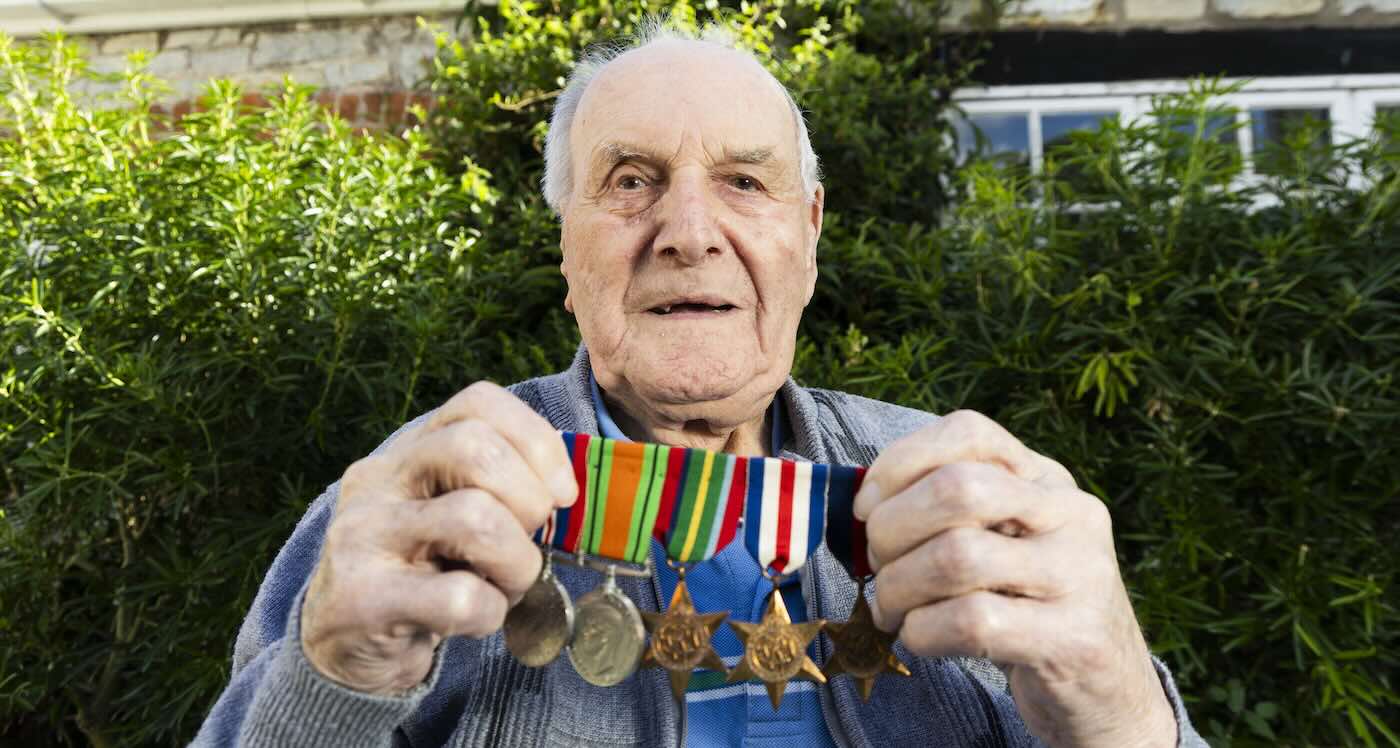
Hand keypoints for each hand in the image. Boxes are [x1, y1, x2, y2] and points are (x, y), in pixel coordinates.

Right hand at [300, 382, 576, 694]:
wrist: (344, 643)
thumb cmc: (424, 572)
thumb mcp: (454, 513)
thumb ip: (501, 487)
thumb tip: (568, 487)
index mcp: (408, 451)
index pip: (479, 402)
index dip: (538, 441)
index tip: (562, 493)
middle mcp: (378, 481)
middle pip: (475, 447)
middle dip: (529, 499)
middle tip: (529, 541)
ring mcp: (363, 536)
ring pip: (475, 518)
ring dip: (518, 563)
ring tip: (505, 585)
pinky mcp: (362, 598)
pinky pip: (459, 597)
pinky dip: (490, 613)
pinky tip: (472, 619)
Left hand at [853, 410, 1176, 747]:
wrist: (1107, 690)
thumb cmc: (1026, 607)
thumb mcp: (1001, 542)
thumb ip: (945, 512)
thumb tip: (860, 505)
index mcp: (1046, 479)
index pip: (969, 432)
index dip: (900, 462)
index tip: (867, 507)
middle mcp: (1071, 514)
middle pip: (957, 489)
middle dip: (891, 528)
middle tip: (877, 564)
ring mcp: (1078, 574)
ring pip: (956, 557)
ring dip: (898, 587)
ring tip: (891, 609)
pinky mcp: (1072, 637)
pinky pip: (970, 621)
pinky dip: (921, 631)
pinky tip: (919, 637)